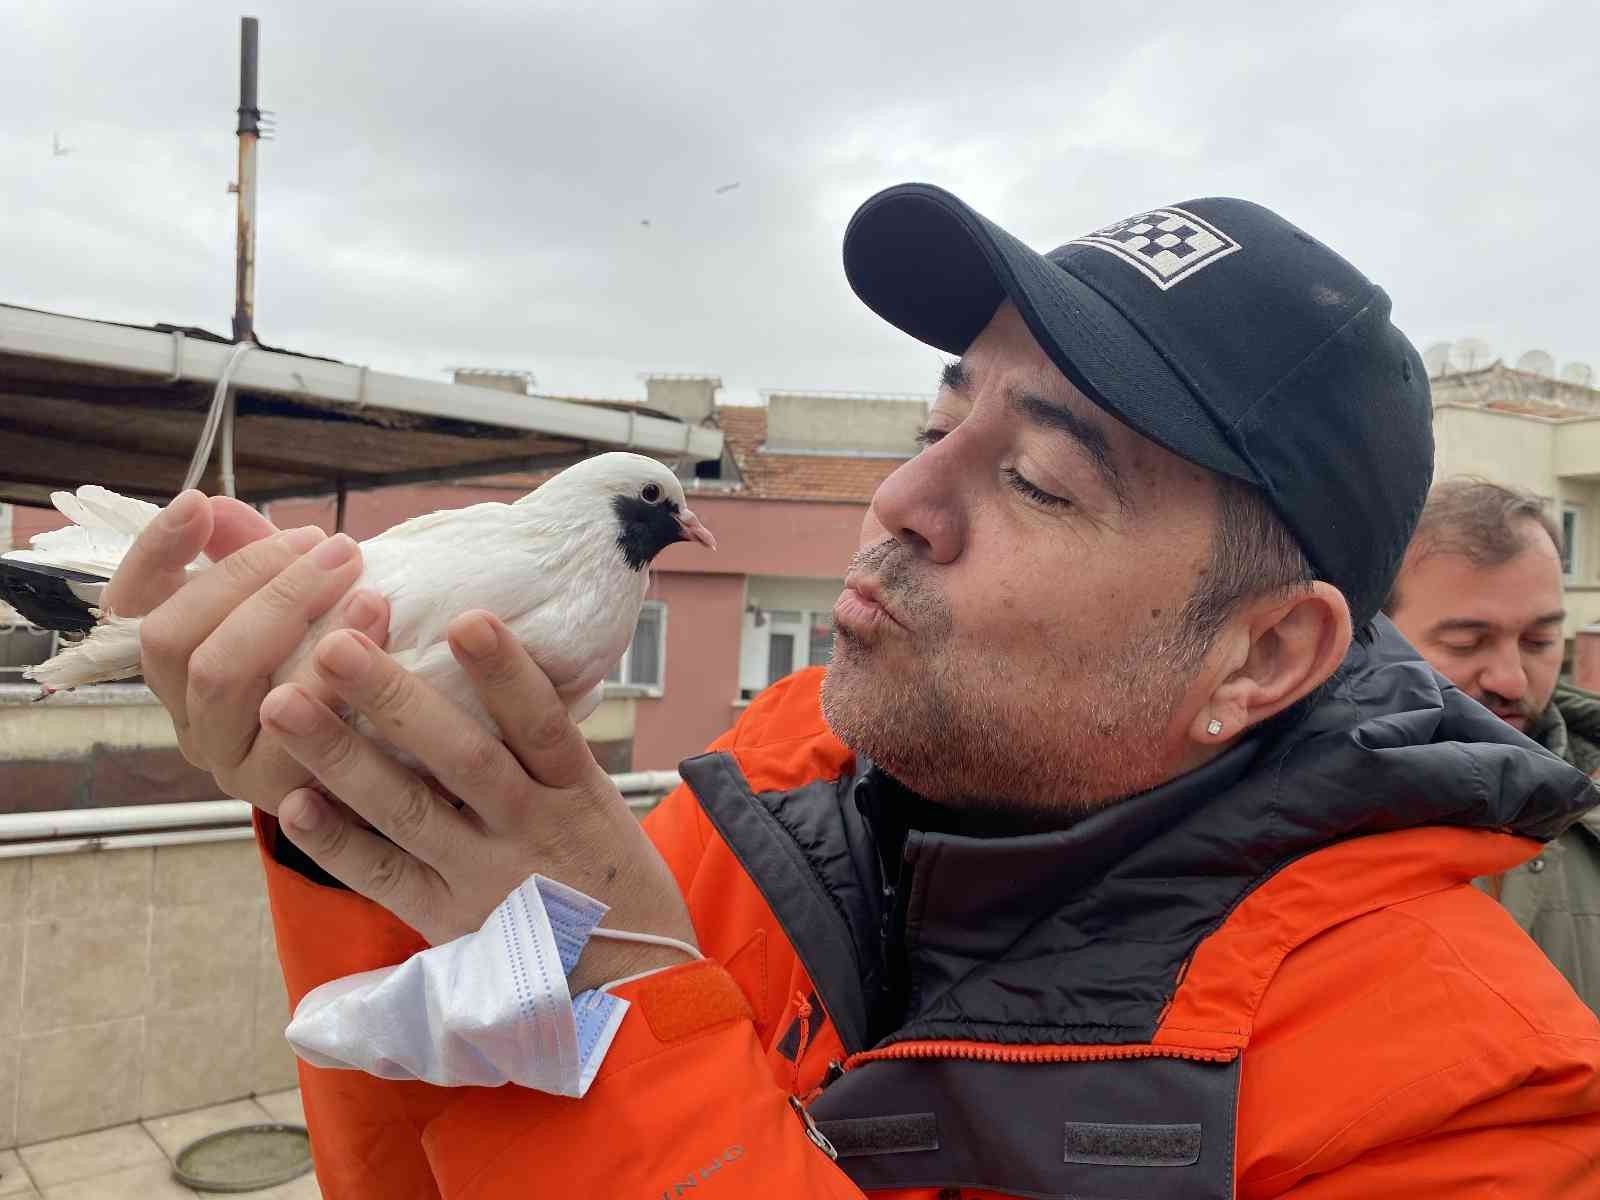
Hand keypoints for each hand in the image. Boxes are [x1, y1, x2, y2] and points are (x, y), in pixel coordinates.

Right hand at [103, 490, 389, 812]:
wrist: (402, 762)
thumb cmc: (342, 667)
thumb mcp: (302, 606)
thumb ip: (254, 556)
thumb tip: (209, 507)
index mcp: (178, 665)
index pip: (131, 605)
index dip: (153, 552)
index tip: (197, 505)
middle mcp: (186, 713)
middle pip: (174, 638)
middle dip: (252, 577)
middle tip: (333, 548)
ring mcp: (222, 758)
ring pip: (220, 678)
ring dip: (287, 619)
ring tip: (362, 588)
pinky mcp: (271, 794)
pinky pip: (285, 738)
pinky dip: (327, 687)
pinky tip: (371, 651)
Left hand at [260, 611, 696, 992]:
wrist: (632, 991)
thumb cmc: (615, 884)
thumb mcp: (603, 808)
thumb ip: (550, 753)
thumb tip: (501, 669)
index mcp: (577, 796)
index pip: (544, 723)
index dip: (506, 673)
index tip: (466, 618)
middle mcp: (531, 831)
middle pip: (461, 758)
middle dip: (395, 699)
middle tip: (336, 644)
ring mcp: (485, 878)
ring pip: (408, 810)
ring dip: (341, 756)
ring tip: (284, 704)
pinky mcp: (449, 922)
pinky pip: (385, 878)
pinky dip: (337, 843)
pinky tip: (291, 804)